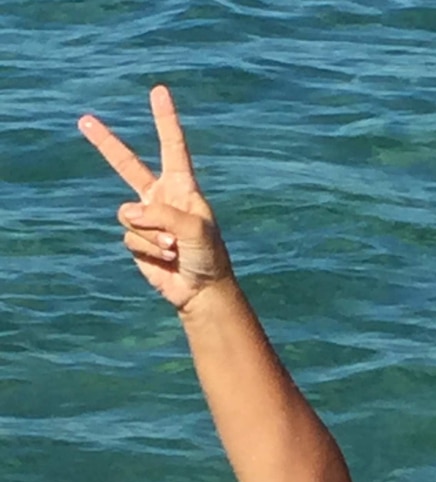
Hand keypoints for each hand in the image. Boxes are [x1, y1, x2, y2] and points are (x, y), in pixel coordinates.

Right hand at [78, 85, 231, 309]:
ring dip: (151, 235)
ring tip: (174, 248)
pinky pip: (130, 238)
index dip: (165, 119)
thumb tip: (129, 213)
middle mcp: (161, 198)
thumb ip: (162, 215)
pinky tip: (166, 259)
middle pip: (127, 165)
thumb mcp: (195, 229)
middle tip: (84, 121)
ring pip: (129, 215)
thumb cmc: (208, 256)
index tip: (159, 92)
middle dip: (106, 144)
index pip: (172, 147)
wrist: (201, 290)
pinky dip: (148, 250)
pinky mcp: (137, 240)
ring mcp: (147, 219)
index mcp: (182, 187)